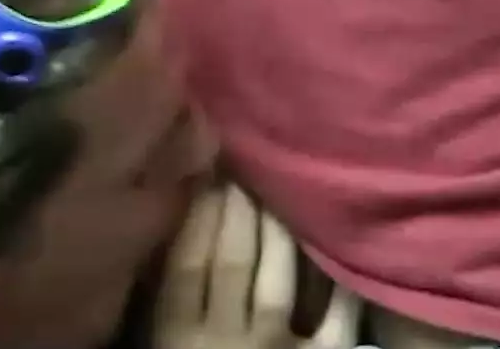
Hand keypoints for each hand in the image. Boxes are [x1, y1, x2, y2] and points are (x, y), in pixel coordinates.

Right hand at [154, 183, 362, 348]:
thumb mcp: (162, 347)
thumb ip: (166, 307)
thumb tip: (162, 240)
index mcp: (175, 336)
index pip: (183, 260)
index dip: (195, 212)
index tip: (202, 173)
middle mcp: (223, 336)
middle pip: (230, 258)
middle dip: (237, 208)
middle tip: (240, 169)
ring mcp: (275, 348)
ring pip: (276, 275)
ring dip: (276, 229)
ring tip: (275, 196)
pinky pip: (336, 315)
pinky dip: (338, 282)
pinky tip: (334, 249)